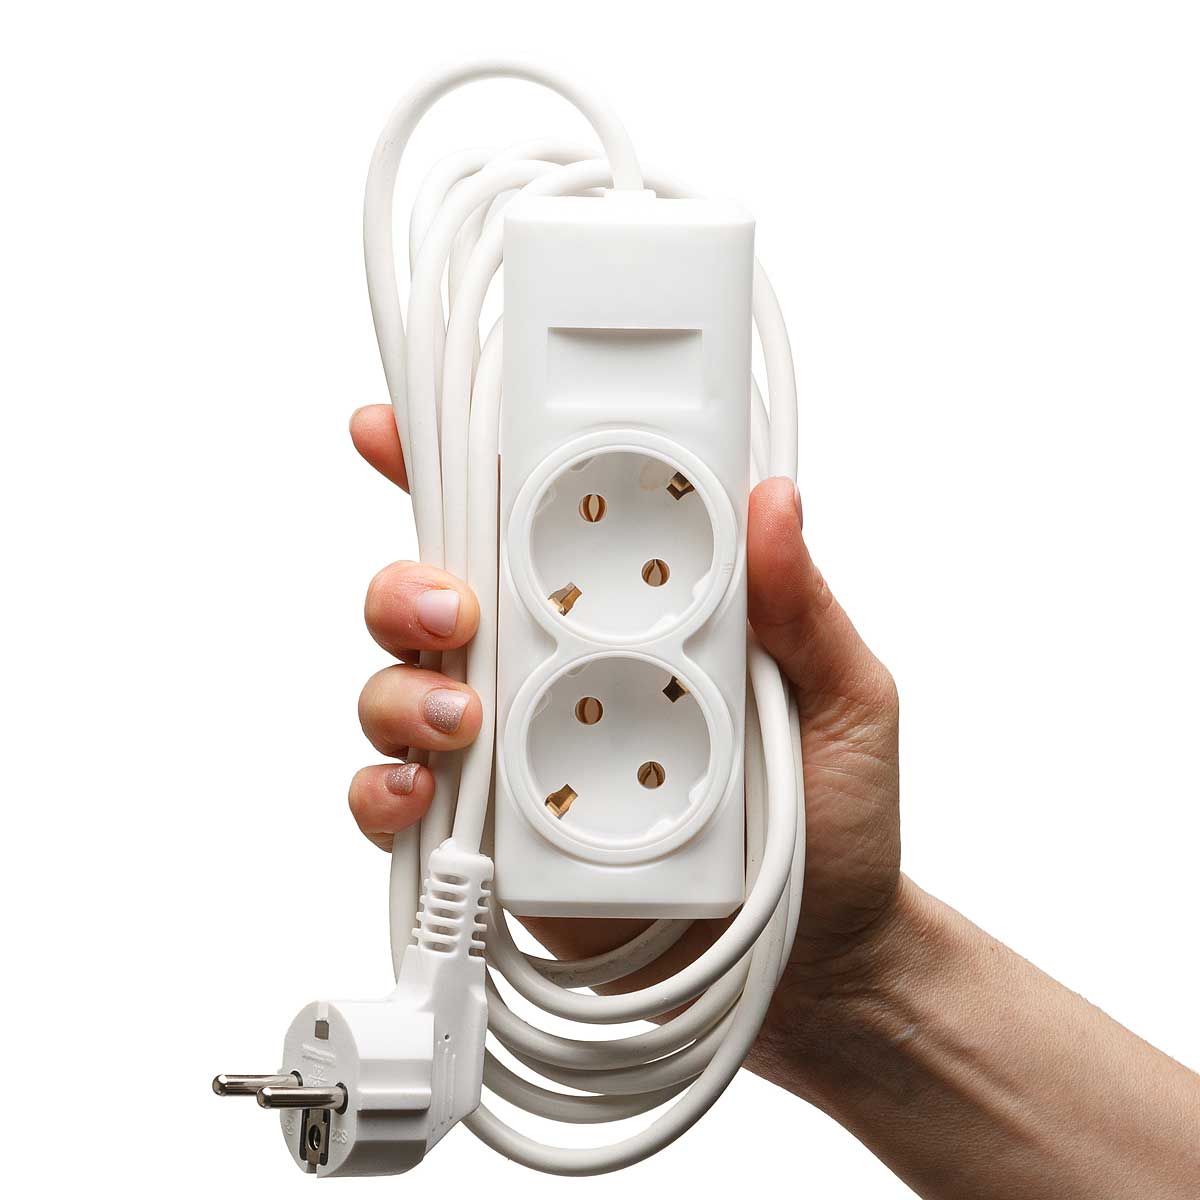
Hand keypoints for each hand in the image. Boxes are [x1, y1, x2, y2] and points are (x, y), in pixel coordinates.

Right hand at [346, 404, 901, 1080]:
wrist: (823, 964)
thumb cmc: (834, 818)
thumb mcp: (848, 697)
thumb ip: (805, 606)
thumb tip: (775, 500)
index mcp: (624, 613)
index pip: (523, 518)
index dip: (449, 464)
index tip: (391, 431)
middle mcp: (550, 668)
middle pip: (433, 594)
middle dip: (409, 582)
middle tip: (455, 605)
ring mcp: (513, 752)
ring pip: (401, 690)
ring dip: (404, 688)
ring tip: (469, 718)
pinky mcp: (491, 841)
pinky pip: (398, 804)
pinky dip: (385, 793)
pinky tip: (422, 794)